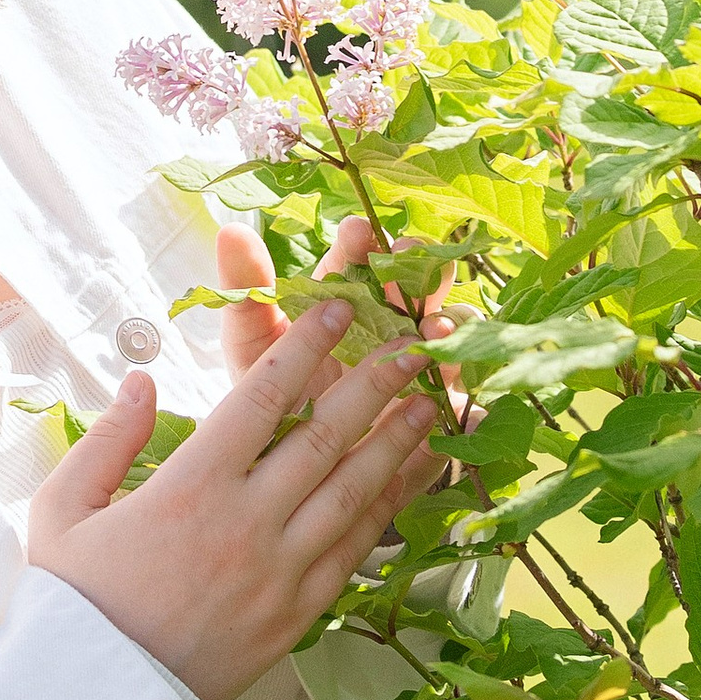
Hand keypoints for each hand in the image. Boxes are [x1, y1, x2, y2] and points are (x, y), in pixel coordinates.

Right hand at [26, 302, 436, 699]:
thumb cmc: (73, 602)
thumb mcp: (62, 510)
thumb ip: (107, 439)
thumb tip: (143, 380)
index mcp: (189, 487)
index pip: (261, 397)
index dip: (305, 345)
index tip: (339, 306)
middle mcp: (246, 524)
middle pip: (325, 437)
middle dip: (372, 382)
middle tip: (413, 341)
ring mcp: (279, 573)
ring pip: (352, 492)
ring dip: (395, 441)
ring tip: (429, 400)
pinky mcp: (297, 615)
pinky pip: (353, 551)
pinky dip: (387, 510)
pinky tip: (408, 480)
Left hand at [218, 214, 460, 394]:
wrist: (287, 468)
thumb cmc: (269, 395)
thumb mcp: (252, 346)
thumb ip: (246, 294)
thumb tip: (231, 231)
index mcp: (344, 297)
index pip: (360, 256)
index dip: (362, 240)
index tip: (357, 232)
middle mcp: (389, 324)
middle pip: (419, 286)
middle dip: (422, 272)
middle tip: (418, 266)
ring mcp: (420, 367)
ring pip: (450, 337)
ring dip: (448, 329)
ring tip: (435, 333)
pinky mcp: (437, 415)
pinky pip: (464, 406)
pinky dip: (468, 403)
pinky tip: (467, 405)